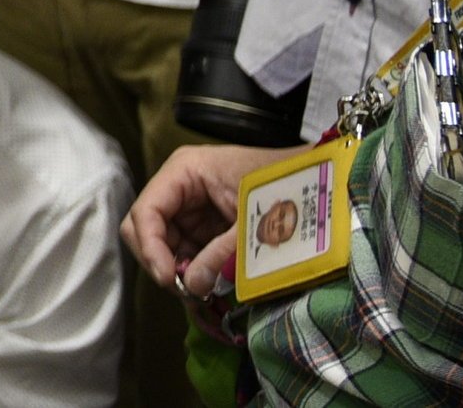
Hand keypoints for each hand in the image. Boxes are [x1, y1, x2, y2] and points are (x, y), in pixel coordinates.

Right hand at [123, 142, 281, 299]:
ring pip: (163, 243)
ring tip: (203, 291)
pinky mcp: (203, 222)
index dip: (150, 248)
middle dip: (161, 261)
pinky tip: (208, 284)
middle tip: (187, 290)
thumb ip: (219, 254)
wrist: (316, 180)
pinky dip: (193, 269)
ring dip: (178, 269)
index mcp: (183, 172)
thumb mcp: (251, 224)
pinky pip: (185, 249)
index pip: (146, 212)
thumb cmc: (283, 188)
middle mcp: (178, 186)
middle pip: (146, 228)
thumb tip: (191, 287)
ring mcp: (189, 205)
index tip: (170, 281)